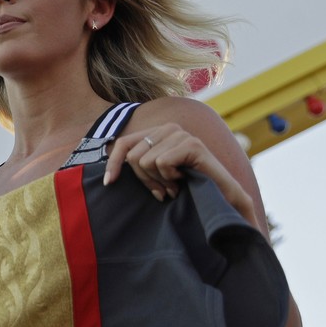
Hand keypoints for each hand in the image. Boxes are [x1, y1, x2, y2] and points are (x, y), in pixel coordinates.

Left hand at [105, 124, 254, 217]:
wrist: (219, 198)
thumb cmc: (185, 188)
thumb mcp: (155, 175)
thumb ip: (137, 166)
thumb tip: (106, 174)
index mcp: (158, 133)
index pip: (123, 143)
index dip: (113, 164)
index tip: (108, 184)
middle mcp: (169, 128)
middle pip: (132, 157)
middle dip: (144, 179)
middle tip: (162, 189)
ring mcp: (181, 134)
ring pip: (145, 161)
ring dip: (160, 180)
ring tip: (175, 184)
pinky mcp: (192, 144)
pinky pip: (161, 163)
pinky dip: (170, 177)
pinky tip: (184, 179)